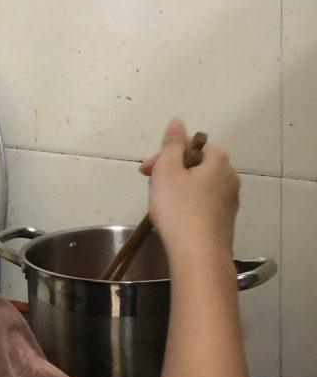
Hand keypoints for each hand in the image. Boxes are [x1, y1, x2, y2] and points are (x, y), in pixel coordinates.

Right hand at [140, 119, 239, 258]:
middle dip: (171, 170)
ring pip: (199, 185)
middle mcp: (230, 178)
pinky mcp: (224, 222)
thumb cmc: (180, 209)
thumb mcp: (167, 171)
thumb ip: (171, 144)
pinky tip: (174, 219)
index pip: (193, 144)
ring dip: (177, 188)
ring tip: (159, 204)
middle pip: (196, 164)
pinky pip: (203, 204)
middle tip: (150, 185)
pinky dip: (187, 205)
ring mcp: (229, 202)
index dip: (168, 153)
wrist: (199, 256)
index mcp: (218, 161)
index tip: (147, 169)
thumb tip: (177, 121)